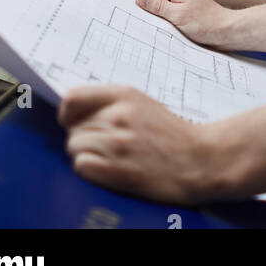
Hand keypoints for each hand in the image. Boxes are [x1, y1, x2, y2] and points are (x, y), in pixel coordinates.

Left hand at [59, 86, 221, 203]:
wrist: (198, 159)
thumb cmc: (171, 133)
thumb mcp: (142, 104)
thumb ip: (111, 103)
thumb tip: (74, 112)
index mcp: (124, 95)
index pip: (73, 98)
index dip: (66, 112)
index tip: (71, 121)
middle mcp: (118, 116)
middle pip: (72, 128)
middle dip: (83, 138)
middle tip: (103, 146)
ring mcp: (117, 143)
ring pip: (74, 147)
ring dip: (86, 155)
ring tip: (108, 158)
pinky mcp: (117, 169)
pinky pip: (81, 165)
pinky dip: (89, 170)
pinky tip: (106, 170)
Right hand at [135, 0, 232, 46]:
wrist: (226, 31)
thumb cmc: (206, 23)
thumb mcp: (178, 15)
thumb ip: (157, 5)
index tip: (140, 14)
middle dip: (145, 4)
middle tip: (140, 17)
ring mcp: (180, 0)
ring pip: (158, 3)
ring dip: (153, 13)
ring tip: (153, 24)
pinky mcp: (182, 11)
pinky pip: (165, 11)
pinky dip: (161, 18)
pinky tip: (161, 27)